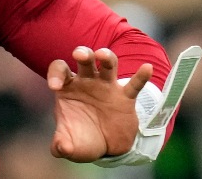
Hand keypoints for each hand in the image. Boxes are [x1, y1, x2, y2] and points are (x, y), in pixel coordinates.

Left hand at [46, 46, 152, 161]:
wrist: (106, 147)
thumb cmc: (82, 138)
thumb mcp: (69, 144)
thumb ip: (61, 145)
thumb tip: (60, 148)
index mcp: (69, 87)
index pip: (59, 69)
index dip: (55, 74)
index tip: (54, 87)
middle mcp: (87, 82)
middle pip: (85, 59)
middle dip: (82, 52)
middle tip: (79, 55)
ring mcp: (107, 87)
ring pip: (108, 64)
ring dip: (106, 56)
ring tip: (102, 55)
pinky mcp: (125, 97)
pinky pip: (135, 85)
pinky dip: (141, 77)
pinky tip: (147, 68)